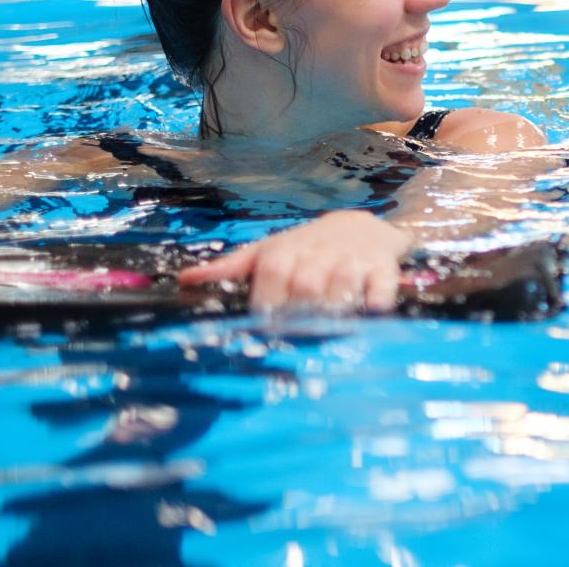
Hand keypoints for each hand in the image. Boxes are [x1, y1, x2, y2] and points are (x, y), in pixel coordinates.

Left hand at [178, 211, 416, 313]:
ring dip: (335, 310)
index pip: (271, 275)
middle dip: (300, 314)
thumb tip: (184, 281)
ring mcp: (353, 261)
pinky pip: (383, 286)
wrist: (361, 226)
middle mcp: (318, 254)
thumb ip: (230, 268)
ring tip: (329, 332)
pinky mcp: (384, 269)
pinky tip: (371, 315)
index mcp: (285, 251)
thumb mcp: (267, 251)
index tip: (265, 329)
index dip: (267, 304)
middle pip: (306, 285)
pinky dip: (378, 301)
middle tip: (297, 340)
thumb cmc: (306, 247)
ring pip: (343, 284)